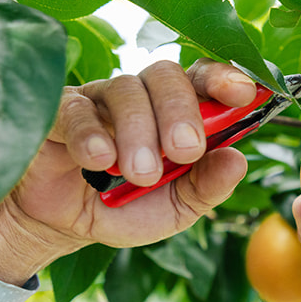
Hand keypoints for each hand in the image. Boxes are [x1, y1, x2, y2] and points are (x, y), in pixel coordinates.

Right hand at [0, 59, 255, 284]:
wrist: (65, 226)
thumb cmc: (127, 208)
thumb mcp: (178, 208)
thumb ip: (208, 186)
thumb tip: (238, 160)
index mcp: (176, 112)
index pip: (202, 78)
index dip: (223, 78)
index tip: (242, 93)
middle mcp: (141, 96)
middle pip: (166, 74)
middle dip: (181, 110)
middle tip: (185, 150)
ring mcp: (99, 99)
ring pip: (125, 89)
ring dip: (138, 132)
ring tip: (142, 175)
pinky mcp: (58, 112)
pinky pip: (75, 108)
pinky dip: (90, 134)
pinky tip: (100, 161)